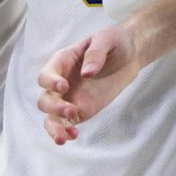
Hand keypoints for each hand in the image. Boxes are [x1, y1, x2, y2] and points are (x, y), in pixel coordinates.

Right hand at [37, 25, 142, 144]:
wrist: (130, 54)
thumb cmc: (114, 41)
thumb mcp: (107, 38)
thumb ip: (96, 53)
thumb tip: (86, 74)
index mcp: (62, 62)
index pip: (46, 75)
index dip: (50, 82)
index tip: (64, 86)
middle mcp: (60, 82)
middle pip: (45, 100)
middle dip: (54, 107)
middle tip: (72, 110)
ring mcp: (68, 98)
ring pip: (50, 118)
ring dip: (55, 127)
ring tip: (66, 136)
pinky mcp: (79, 111)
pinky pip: (66, 124)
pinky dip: (65, 132)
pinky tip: (73, 135)